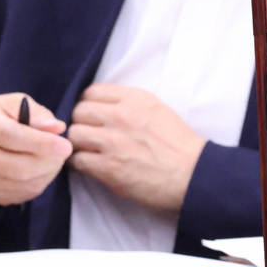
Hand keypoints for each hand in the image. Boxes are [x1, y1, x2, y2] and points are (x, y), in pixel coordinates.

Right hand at [0, 94, 70, 206]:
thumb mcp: (6, 104)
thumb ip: (34, 112)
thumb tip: (57, 128)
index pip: (12, 137)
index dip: (42, 143)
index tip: (66, 145)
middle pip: (21, 166)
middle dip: (50, 161)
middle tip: (63, 151)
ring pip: (25, 183)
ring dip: (48, 172)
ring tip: (53, 158)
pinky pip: (23, 194)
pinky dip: (39, 182)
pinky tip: (39, 170)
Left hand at [67, 84, 205, 212]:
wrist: (192, 174)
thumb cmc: (179, 145)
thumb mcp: (157, 110)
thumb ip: (130, 104)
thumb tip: (104, 108)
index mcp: (134, 99)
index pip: (92, 92)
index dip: (88, 104)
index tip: (92, 116)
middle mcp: (121, 116)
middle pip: (79, 112)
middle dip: (81, 123)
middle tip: (88, 135)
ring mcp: (112, 142)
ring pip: (74, 135)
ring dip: (78, 144)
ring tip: (88, 151)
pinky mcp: (108, 168)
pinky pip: (78, 160)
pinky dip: (79, 164)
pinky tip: (90, 166)